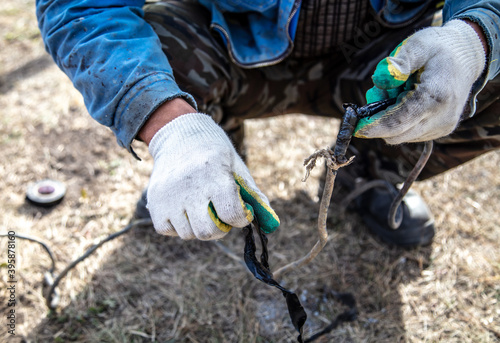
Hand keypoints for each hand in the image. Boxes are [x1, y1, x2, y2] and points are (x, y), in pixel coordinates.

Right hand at [146, 113, 278, 239]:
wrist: (179, 135)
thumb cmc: (214, 153)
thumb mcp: (236, 166)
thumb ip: (252, 194)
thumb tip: (271, 223)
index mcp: (215, 175)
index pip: (232, 214)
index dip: (240, 219)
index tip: (240, 214)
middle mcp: (190, 187)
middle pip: (207, 232)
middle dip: (220, 229)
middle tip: (220, 217)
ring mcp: (169, 196)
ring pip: (188, 234)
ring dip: (198, 227)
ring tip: (201, 209)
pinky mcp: (154, 201)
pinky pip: (167, 230)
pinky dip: (177, 226)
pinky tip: (183, 209)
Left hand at [354, 20, 485, 143]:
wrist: (467, 57)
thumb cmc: (439, 48)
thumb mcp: (419, 44)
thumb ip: (400, 60)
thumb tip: (381, 78)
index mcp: (436, 96)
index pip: (399, 122)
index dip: (374, 127)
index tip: (355, 128)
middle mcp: (441, 118)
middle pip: (397, 135)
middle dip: (378, 121)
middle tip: (376, 93)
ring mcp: (442, 127)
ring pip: (401, 136)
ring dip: (389, 119)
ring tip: (396, 90)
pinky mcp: (440, 131)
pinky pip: (410, 133)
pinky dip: (400, 121)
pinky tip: (405, 99)